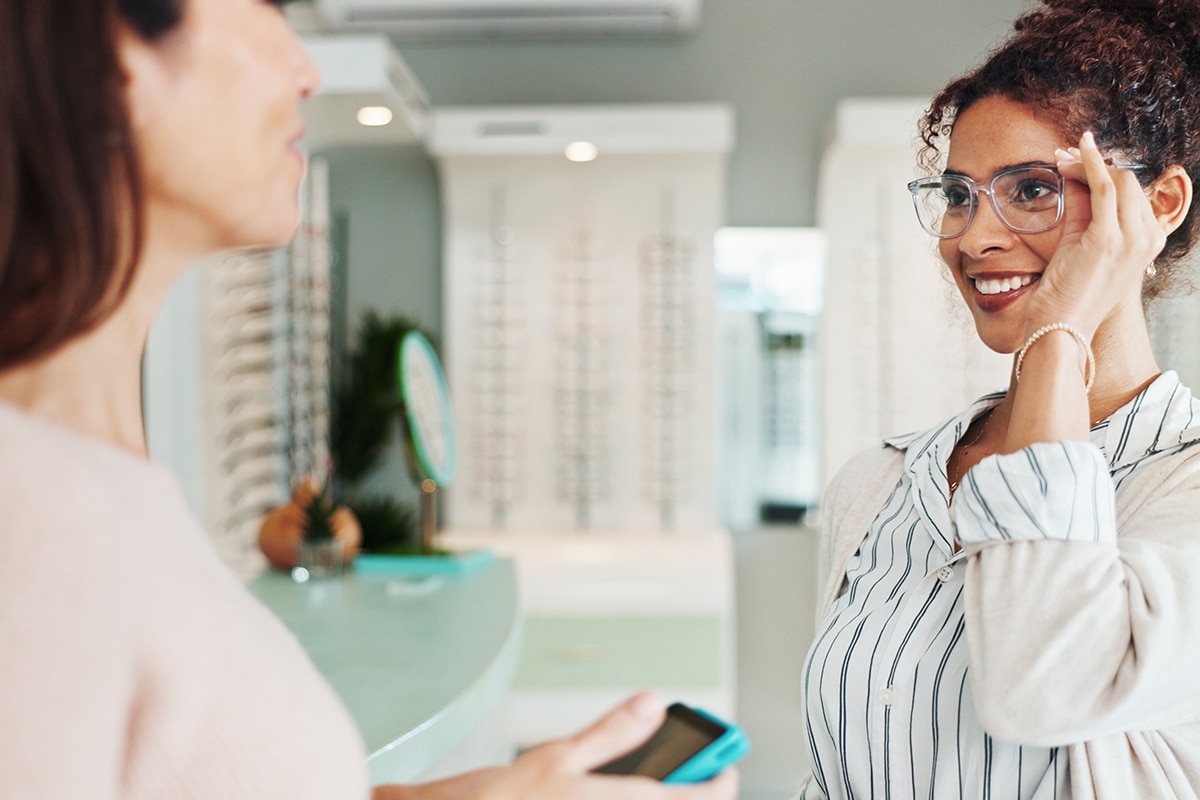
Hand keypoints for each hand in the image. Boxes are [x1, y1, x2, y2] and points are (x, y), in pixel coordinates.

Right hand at [372, 692, 738, 799]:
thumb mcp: (557, 755)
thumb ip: (612, 732)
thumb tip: (653, 705)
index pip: (696, 799)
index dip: (719, 779)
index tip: (727, 762)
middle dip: (684, 789)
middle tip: (684, 765)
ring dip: (656, 797)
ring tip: (647, 777)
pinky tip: (608, 792)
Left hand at [1025, 130, 1165, 339]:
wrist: (1061, 328)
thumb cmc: (1067, 294)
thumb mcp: (1078, 243)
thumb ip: (1080, 209)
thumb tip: (1072, 175)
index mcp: (1146, 242)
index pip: (1131, 193)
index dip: (1103, 172)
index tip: (1075, 161)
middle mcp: (1147, 239)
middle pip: (1128, 182)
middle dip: (1094, 164)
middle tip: (1062, 156)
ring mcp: (1132, 239)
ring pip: (1117, 181)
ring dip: (1086, 163)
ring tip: (1059, 158)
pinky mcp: (1108, 239)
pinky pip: (1103, 188)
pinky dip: (1089, 164)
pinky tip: (1074, 151)